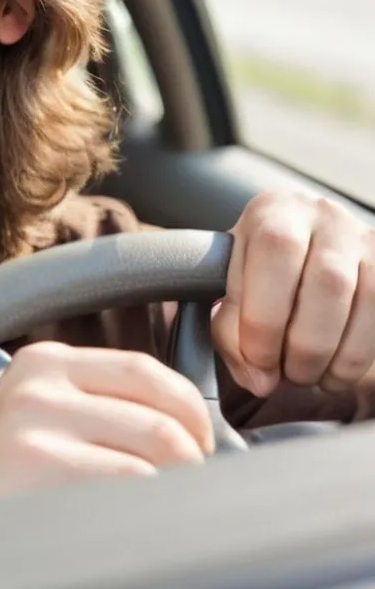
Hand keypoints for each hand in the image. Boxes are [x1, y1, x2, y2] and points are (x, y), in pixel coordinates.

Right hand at [0, 341, 212, 511]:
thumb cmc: (0, 497)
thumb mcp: (42, 427)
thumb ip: (99, 409)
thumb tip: (188, 426)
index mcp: (44, 361)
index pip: (147, 369)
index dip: (190, 412)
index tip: (202, 446)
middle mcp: (40, 377)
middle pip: (164, 407)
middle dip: (198, 453)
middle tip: (195, 487)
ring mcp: (37, 415)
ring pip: (161, 446)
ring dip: (182, 489)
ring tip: (163, 511)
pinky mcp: (39, 459)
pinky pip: (136, 484)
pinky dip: (155, 512)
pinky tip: (137, 528)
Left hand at [212, 191, 374, 397]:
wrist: (297, 246)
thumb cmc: (257, 269)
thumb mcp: (231, 287)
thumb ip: (230, 332)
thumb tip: (259, 380)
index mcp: (272, 212)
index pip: (274, 253)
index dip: (265, 317)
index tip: (257, 361)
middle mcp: (322, 216)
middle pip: (326, 282)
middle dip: (304, 345)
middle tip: (286, 374)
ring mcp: (361, 239)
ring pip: (363, 300)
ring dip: (334, 355)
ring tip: (308, 376)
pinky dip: (358, 356)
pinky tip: (334, 372)